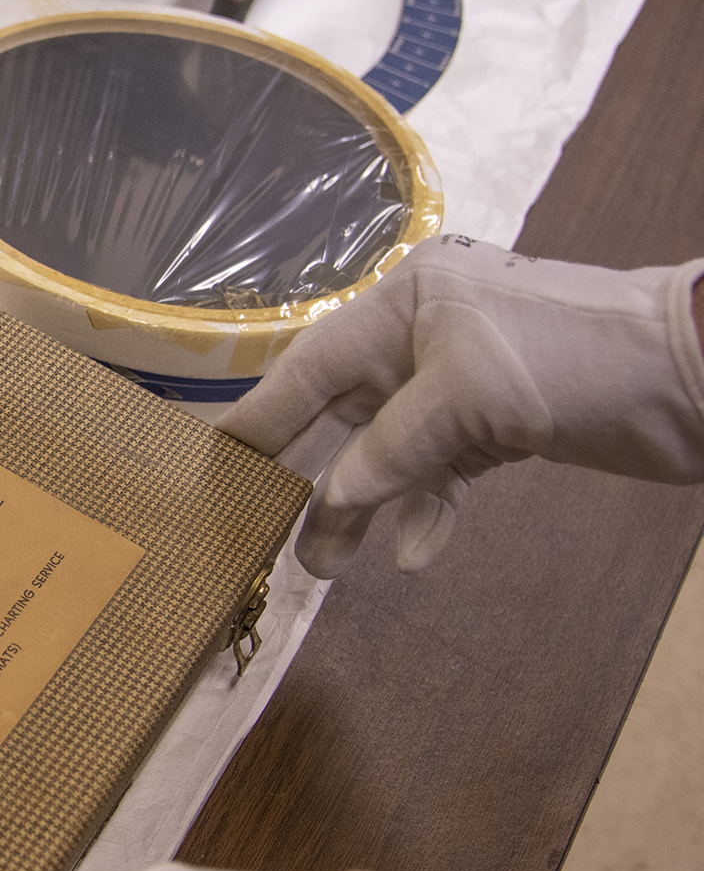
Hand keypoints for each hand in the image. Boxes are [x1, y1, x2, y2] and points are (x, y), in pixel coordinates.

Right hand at [218, 236, 703, 577]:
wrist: (699, 369)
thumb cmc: (577, 356)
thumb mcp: (471, 399)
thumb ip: (390, 450)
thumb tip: (329, 500)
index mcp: (405, 305)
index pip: (309, 365)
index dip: (260, 417)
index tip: (215, 464)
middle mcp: (422, 338)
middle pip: (342, 415)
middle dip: (310, 479)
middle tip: (268, 536)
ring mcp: (462, 382)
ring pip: (388, 451)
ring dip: (364, 506)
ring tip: (331, 566)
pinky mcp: (500, 422)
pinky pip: (442, 471)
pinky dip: (429, 509)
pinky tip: (419, 550)